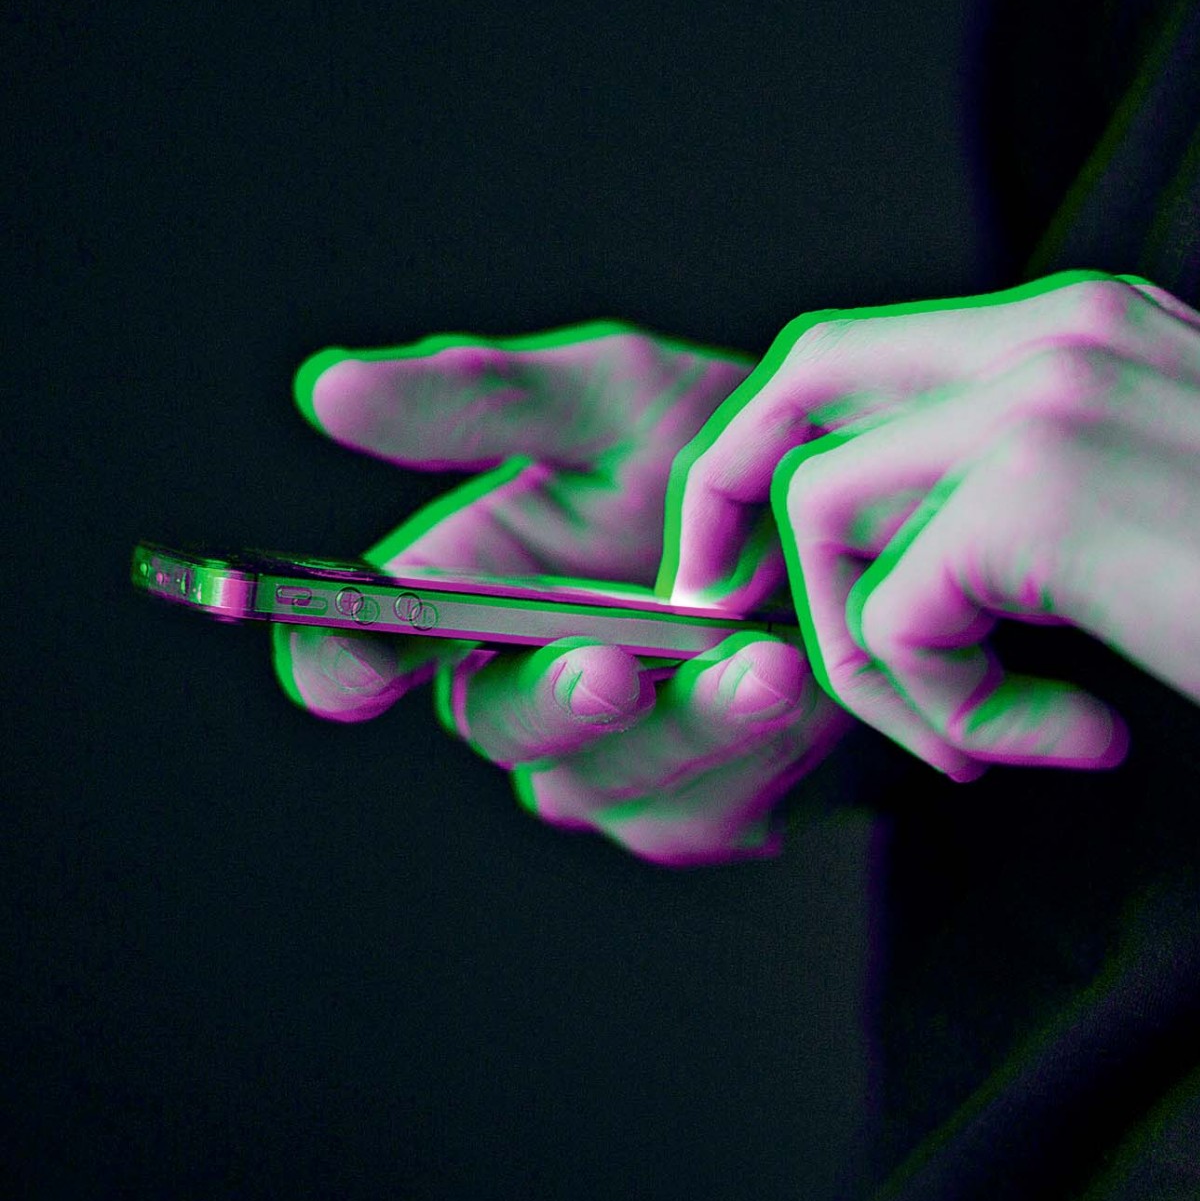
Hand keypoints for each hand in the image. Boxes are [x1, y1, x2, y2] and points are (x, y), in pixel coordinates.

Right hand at [275, 321, 851, 863]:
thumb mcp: (615, 395)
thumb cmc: (720, 449)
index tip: (361, 658)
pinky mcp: (693, 811)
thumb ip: (483, 400)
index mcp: (462, 589)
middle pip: (493, 724)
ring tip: (765, 665)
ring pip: (605, 778)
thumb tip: (329, 389)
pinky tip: (805, 686)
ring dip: (687, 724)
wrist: (869, 517)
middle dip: (554, 697)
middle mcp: (514, 688)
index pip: (351, 652)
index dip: (341, 659)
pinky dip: (757, 748)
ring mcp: (601, 764)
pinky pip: (702, 806)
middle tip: (612, 668)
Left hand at [660, 273, 1199, 781]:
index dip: (776, 452)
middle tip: (732, 618)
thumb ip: (1033, 489)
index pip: (859, 352)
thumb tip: (910, 558)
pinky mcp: (1046, 493)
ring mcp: (1042, 400)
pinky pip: (894, 609)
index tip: (757, 563)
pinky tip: (1056, 738)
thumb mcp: (1163, 491)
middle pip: (798, 383)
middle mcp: (1046, 335)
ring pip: (824, 510)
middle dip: (730, 505)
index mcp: (1077, 326)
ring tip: (990, 730)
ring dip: (874, 658)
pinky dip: (942, 707)